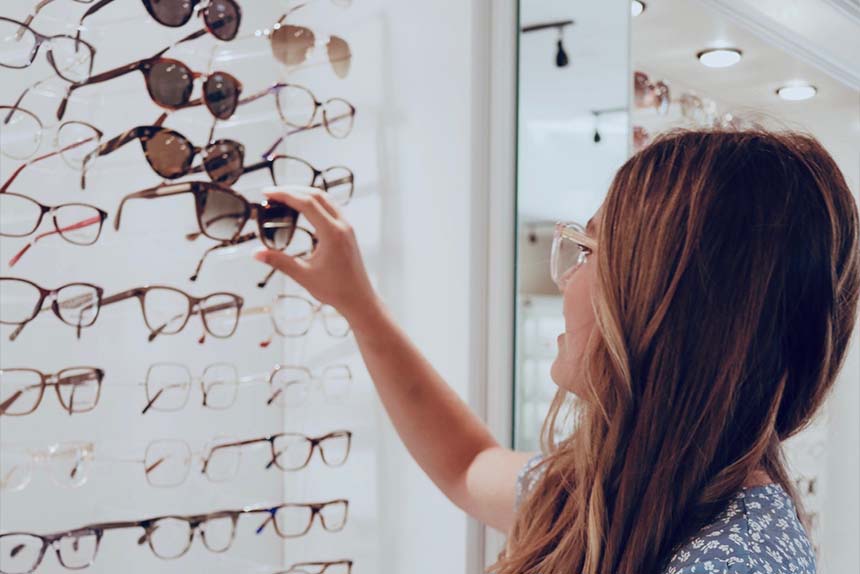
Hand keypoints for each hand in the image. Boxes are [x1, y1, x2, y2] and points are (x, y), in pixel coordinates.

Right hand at [253, 186, 379, 326]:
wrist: (359, 300)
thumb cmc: (336, 290)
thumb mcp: (303, 276)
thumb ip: (279, 262)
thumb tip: (256, 253)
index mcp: (332, 233)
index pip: (306, 203)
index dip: (285, 194)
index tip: (267, 192)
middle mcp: (342, 226)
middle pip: (317, 195)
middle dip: (293, 190)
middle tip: (272, 193)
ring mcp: (347, 228)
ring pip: (326, 200)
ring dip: (305, 194)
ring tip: (285, 197)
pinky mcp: (348, 233)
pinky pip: (331, 209)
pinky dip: (316, 203)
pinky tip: (303, 210)